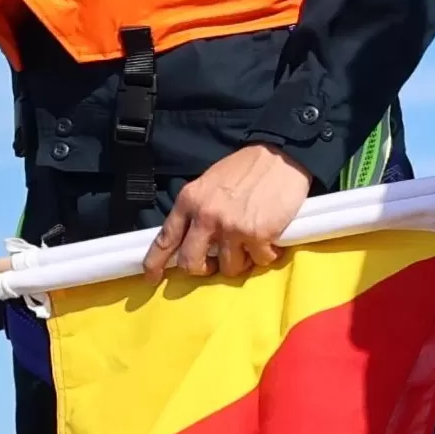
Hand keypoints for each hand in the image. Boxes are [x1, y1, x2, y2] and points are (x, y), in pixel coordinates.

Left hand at [151, 143, 312, 281]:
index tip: (152, 277)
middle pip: (190, 262)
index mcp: (189, 201)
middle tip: (213, 266)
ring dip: (240, 262)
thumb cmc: (247, 168)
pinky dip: (266, 255)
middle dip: (202, 269)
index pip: (164, 239)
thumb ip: (197, 209)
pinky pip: (259, 260)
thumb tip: (193, 237)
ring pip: (228, 268)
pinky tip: (271, 240)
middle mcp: (206, 216)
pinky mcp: (258, 234)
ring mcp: (232, 227)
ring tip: (251, 247)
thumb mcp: (209, 184)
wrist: (281, 156)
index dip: (154, 263)